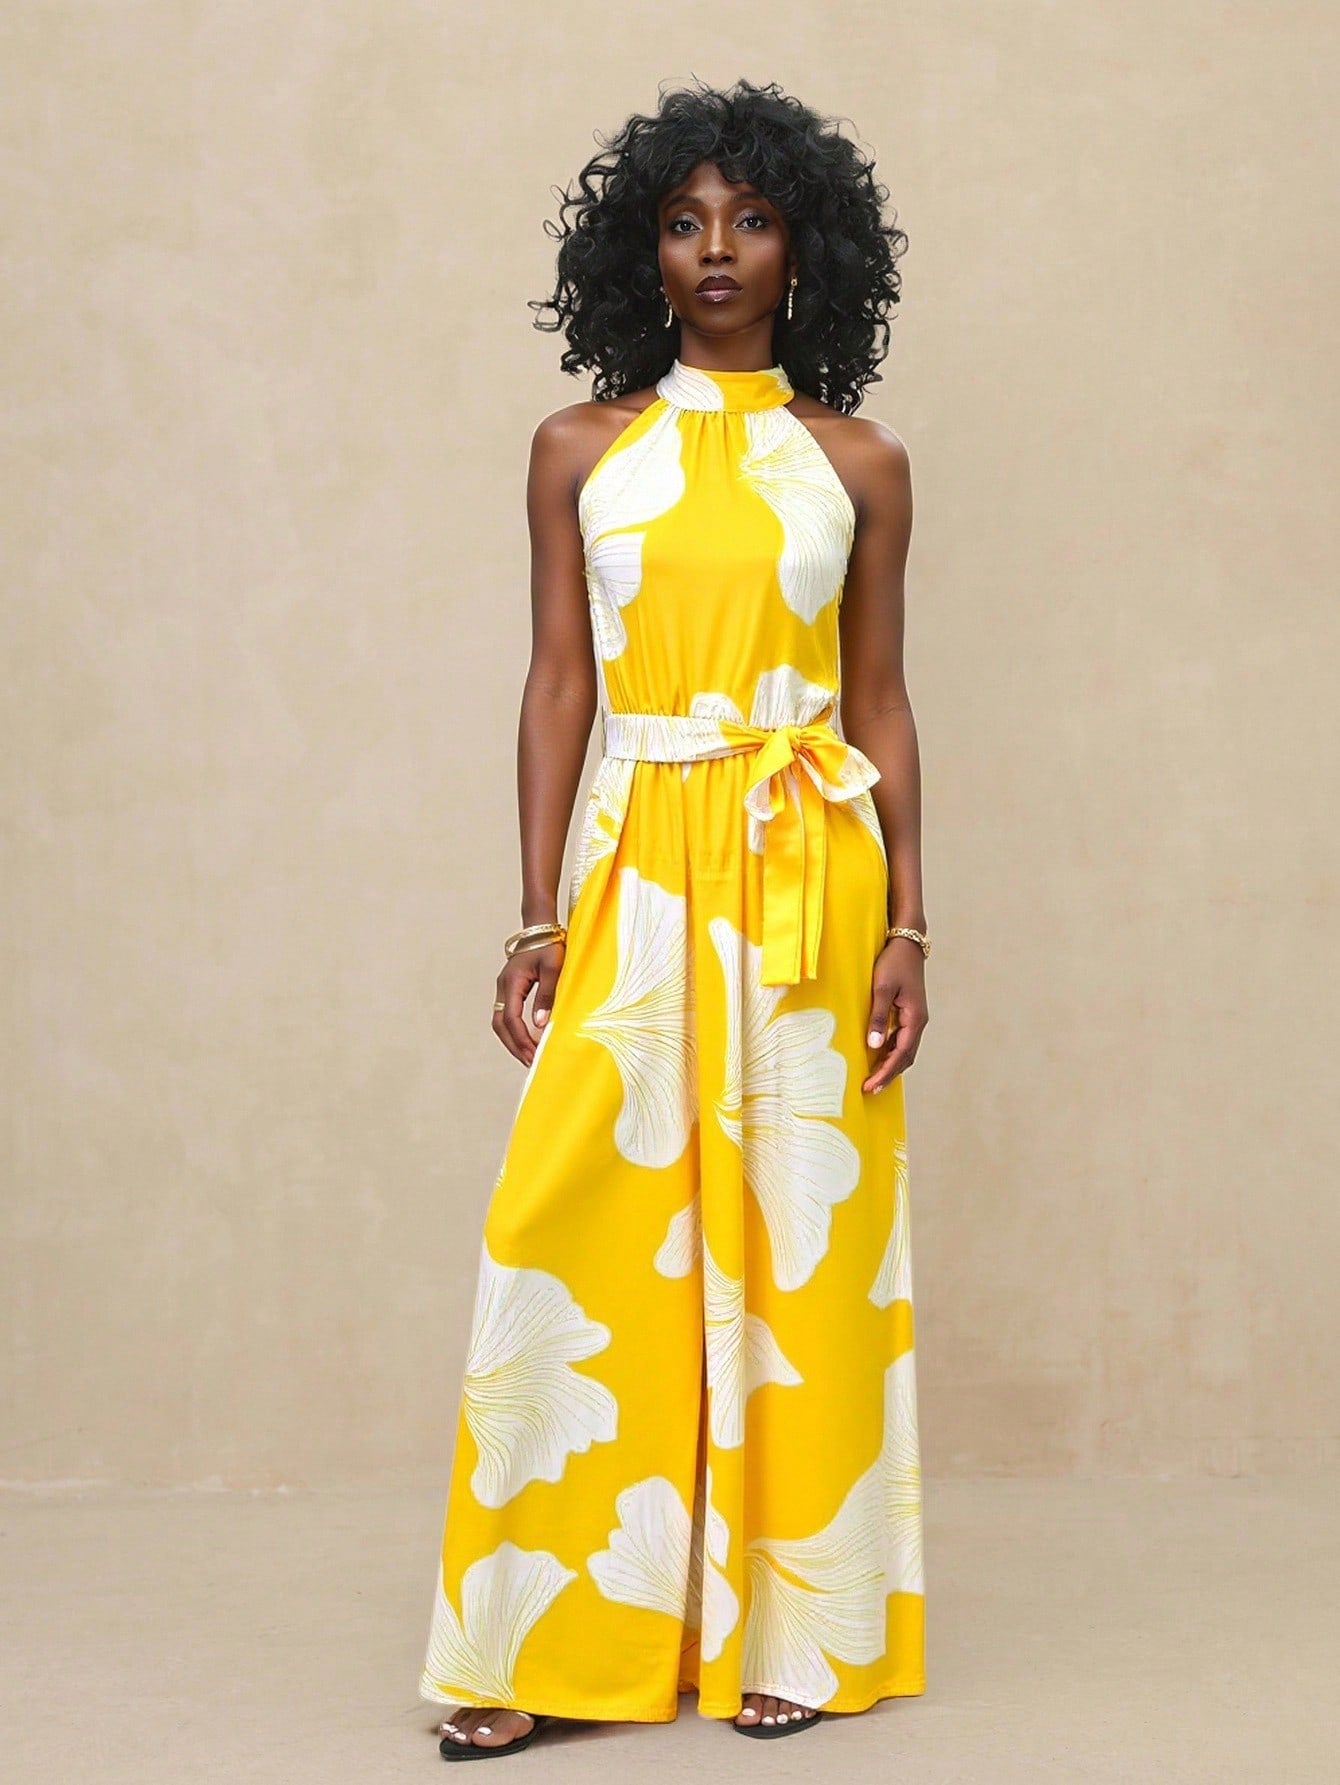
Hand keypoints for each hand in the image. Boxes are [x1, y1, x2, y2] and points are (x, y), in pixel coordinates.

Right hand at [492, 941, 564, 1065]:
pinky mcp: (511, 989)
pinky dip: (515, 1031)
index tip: (534, 1055)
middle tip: (531, 1063)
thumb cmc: (549, 945)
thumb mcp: (553, 969)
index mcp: (512, 982)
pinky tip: (529, 1040)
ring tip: (529, 1056)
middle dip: (514, 1046)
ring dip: (513, 1041)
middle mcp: (503, 987)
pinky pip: (507, 1015)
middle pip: (500, 1025)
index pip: (511, 1019)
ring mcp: (505, 988)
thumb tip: (540, 1025)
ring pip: (501, 1022)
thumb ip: (546, 996)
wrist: (541, 927)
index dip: (521, 1040)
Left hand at [862, 938, 927, 1092]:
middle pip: (906, 1057)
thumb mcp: (882, 988)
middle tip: (869, 1089)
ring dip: (890, 1066)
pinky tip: (878, 1058)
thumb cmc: (894, 962)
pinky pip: (901, 1040)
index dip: (886, 1072)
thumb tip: (873, 1045)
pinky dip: (891, 1053)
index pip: (901, 1054)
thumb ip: (878, 1017)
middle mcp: (918, 1022)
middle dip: (889, 1074)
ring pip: (905, 1050)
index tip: (870, 1085)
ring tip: (873, 1079)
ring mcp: (915, 1018)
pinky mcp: (909, 1013)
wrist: (907, 943)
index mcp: (915, 1018)